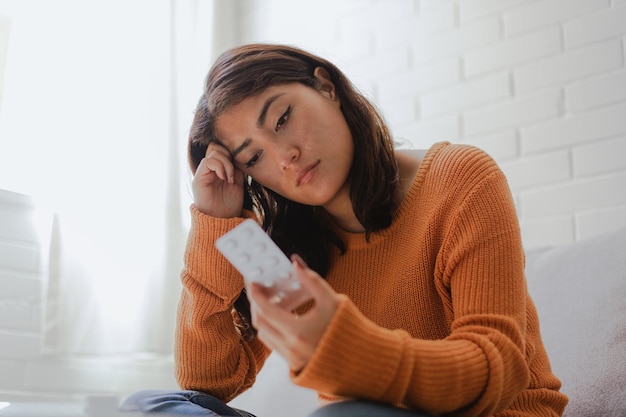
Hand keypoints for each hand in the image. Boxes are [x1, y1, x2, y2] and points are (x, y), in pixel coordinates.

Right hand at [192, 143, 244, 217]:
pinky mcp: (199, 178)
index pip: (223, 149)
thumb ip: (236, 168)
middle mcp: (210, 169)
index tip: (240, 168)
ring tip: (229, 178)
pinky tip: (225, 178)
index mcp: (219, 169)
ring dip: (226, 164)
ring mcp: (204, 173)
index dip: (232, 154)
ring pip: (214, 152)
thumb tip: (239, 155)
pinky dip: (219, 167)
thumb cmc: (230, 204)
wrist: (222, 220)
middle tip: (234, 174)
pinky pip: (207, 162)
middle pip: (217, 147)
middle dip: (229, 157)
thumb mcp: (238, 182)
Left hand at [247, 255, 339, 371]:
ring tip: (270, 302)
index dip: (256, 295)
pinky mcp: (293, 363)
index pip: (265, 311)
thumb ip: (312, 280)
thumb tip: (295, 263)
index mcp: (298, 331)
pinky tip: (282, 317)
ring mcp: (291, 358)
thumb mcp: (332, 300)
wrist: (358, 357)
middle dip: (256, 305)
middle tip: (258, 290)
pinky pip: (274, 344)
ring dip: (263, 318)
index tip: (253, 283)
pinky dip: (272, 330)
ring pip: (264, 335)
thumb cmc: (346, 328)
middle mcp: (291, 347)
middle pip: (260, 323)